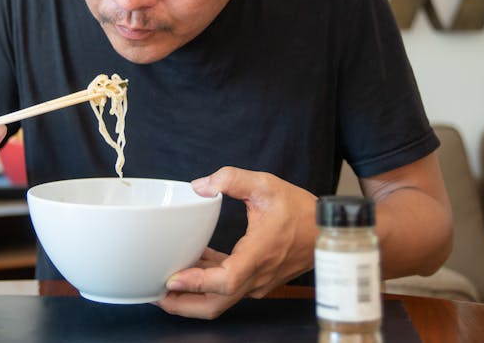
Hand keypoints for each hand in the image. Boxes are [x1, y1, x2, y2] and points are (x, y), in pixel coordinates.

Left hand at [156, 166, 317, 319]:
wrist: (327, 229)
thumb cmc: (300, 210)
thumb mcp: (266, 185)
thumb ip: (231, 180)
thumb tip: (200, 186)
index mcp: (259, 255)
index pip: (225, 280)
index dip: (196, 283)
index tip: (172, 279)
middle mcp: (257, 276)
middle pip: (216, 303)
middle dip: (183, 304)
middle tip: (156, 294)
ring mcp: (257, 283)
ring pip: (220, 300)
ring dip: (192, 294)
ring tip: (166, 282)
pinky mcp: (257, 281)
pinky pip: (227, 288)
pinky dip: (207, 283)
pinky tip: (193, 265)